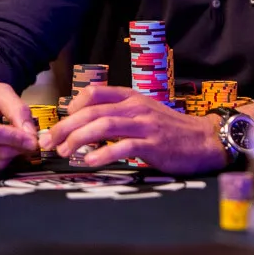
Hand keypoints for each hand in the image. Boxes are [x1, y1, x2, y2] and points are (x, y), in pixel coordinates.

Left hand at [40, 85, 227, 174]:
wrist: (204, 140)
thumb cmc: (171, 129)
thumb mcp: (144, 113)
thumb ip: (120, 113)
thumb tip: (88, 122)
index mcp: (132, 98)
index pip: (95, 92)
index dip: (73, 106)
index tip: (60, 122)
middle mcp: (136, 107)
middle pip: (93, 111)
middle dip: (66, 126)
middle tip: (49, 141)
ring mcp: (144, 125)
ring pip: (104, 125)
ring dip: (79, 139)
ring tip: (64, 151)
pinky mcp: (153, 144)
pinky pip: (123, 147)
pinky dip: (103, 154)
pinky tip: (89, 162)